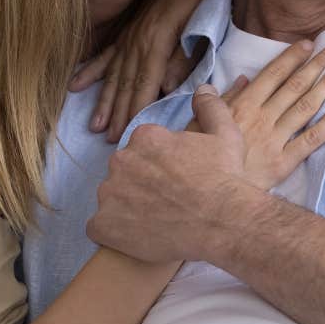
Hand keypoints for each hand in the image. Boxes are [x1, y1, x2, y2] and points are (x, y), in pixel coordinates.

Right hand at [71, 0, 226, 141]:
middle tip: (109, 139)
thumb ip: (182, 57)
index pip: (145, 83)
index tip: (127, 132)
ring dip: (104, 99)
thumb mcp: (199, 26)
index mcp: (157, 41)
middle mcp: (138, 40)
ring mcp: (130, 35)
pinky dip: (92, 70)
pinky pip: (106, 53)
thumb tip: (166, 88)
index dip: (135, 109)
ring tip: (95, 124)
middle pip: (126, 82)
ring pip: (114, 72)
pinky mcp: (129, 30)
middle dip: (118, 112)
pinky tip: (75, 85)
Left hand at [88, 85, 260, 263]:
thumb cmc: (224, 177)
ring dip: (128, 207)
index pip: (142, 148)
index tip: (175, 177)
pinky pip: (100, 227)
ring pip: (112, 198)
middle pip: (125, 171)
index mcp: (145, 137)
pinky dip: (115, 232)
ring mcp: (109, 194)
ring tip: (157, 219)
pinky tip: (139, 235)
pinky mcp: (103, 225)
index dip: (159, 164)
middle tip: (167, 199)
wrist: (223, 221)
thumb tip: (203, 88)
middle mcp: (121, 161)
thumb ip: (209, 107)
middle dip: (141, 183)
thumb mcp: (224, 134)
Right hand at [186, 41, 324, 189]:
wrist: (208, 197)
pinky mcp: (284, 162)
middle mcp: (262, 118)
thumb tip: (242, 79)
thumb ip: (222, 101)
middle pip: (294, 86)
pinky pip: (312, 139)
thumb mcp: (201, 124)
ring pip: (307, 107)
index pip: (273, 75)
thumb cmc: (202, 160)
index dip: (292, 57)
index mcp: (243, 106)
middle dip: (315, 66)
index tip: (309, 44)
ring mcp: (275, 140)